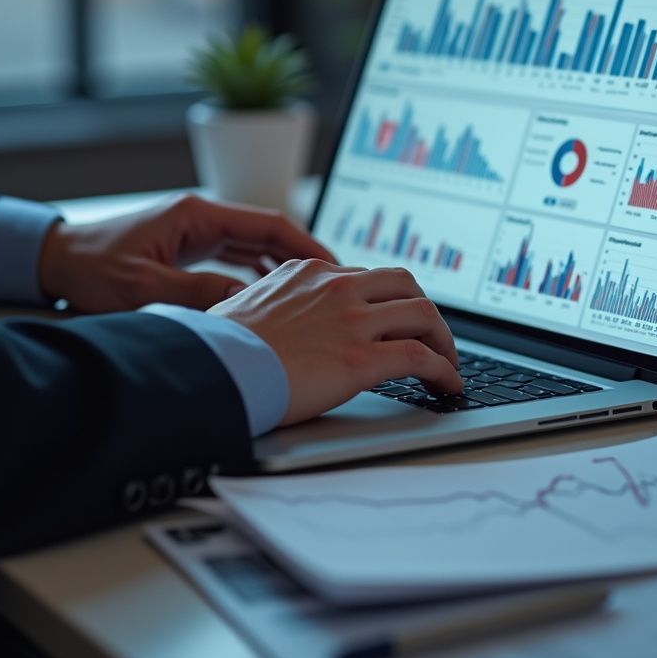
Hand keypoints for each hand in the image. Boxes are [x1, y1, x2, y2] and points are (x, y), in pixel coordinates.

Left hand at [38, 194, 335, 312]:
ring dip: (285, 266)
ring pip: (256, 247)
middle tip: (334, 283)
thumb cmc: (90, 268)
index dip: (305, 244)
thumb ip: (197, 294)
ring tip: (315, 292)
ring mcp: (197, 233)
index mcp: (197, 214)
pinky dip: (260, 273)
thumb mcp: (143, 287)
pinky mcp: (190, 250)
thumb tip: (247, 305)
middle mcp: (202, 218)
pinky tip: (276, 292)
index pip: (267, 223)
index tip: (332, 266)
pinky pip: (237, 258)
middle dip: (303, 257)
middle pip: (268, 234)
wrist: (55, 262)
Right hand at [208, 259, 463, 426]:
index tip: (394, 319)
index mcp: (308, 272)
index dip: (387, 300)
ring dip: (443, 340)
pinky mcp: (362, 358)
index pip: (365, 276)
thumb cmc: (215, 349)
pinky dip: (444, 370)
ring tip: (447, 363)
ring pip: (424, 315)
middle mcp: (336, 287)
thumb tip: (276, 326)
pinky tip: (447, 385)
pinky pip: (421, 357)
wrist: (209, 371)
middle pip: (405, 285)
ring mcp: (352, 320)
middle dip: (423, 310)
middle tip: (429, 336)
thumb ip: (274, 307)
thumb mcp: (244, 308)